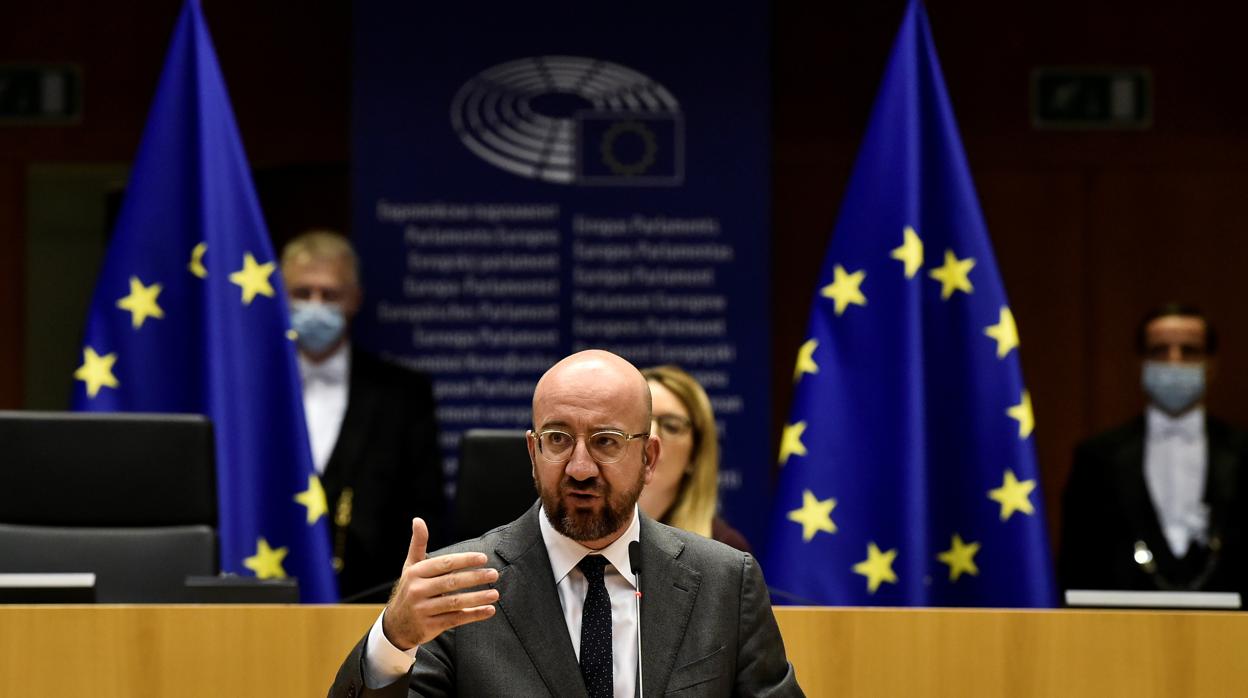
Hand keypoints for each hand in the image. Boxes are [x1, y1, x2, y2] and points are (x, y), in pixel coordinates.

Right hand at [381, 518, 499, 649]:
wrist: (395, 625)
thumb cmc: (409, 589)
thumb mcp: (410, 567)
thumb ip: (418, 544)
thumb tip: (418, 520)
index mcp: (415, 573)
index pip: (444, 564)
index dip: (465, 560)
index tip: (483, 558)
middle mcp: (417, 590)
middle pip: (451, 582)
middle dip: (475, 577)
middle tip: (494, 574)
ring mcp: (422, 610)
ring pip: (455, 602)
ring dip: (477, 598)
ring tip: (495, 593)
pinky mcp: (429, 626)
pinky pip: (455, 619)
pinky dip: (474, 615)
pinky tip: (489, 610)